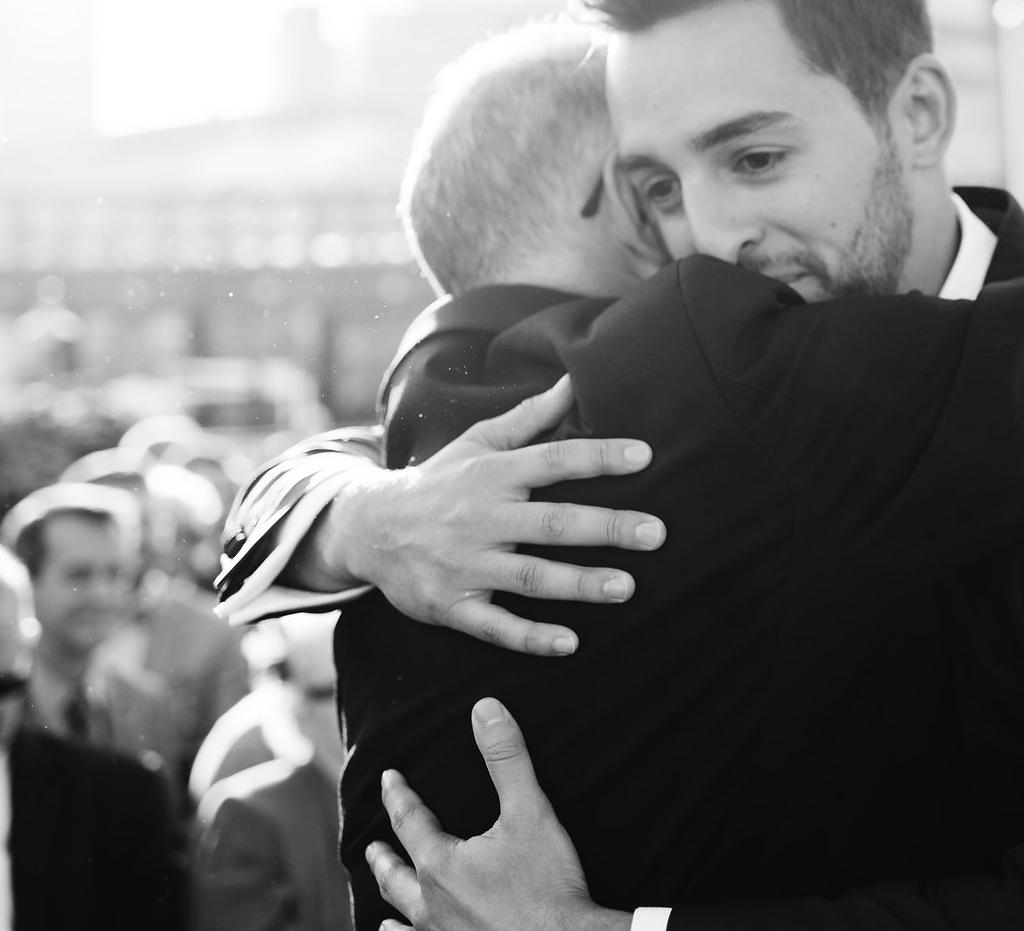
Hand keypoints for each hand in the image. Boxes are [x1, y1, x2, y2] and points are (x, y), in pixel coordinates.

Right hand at [323, 375, 664, 653]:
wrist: (367, 528)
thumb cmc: (440, 482)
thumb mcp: (478, 443)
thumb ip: (530, 417)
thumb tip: (572, 381)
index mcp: (492, 475)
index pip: (553, 460)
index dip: (599, 456)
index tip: (645, 455)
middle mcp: (481, 519)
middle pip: (550, 523)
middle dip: (605, 527)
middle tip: (656, 533)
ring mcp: (465, 565)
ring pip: (530, 577)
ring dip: (580, 584)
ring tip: (627, 587)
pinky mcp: (452, 606)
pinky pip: (494, 626)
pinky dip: (530, 638)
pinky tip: (569, 643)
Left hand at [370, 698, 629, 930]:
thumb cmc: (547, 885)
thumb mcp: (531, 812)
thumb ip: (507, 759)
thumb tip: (485, 709)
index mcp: (441, 864)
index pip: (409, 820)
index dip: (399, 795)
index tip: (389, 778)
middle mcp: (430, 904)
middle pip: (395, 875)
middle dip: (384, 855)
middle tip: (373, 844)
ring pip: (402, 915)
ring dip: (391, 900)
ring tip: (382, 900)